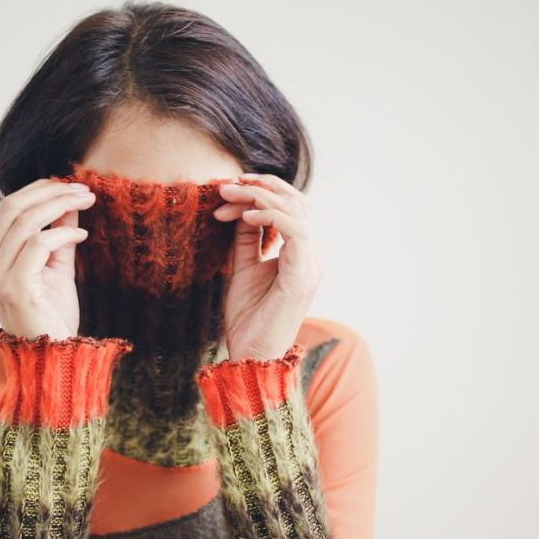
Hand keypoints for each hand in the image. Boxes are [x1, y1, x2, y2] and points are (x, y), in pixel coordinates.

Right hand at [0, 178, 95, 339]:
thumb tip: (70, 205)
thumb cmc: (54, 318)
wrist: (53, 359)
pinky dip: (61, 234)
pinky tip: (82, 235)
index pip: (10, 209)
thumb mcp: (58, 269)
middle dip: (51, 192)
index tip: (71, 185)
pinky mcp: (15, 288)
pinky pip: (36, 245)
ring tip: (87, 203)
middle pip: (13, 207)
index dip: (40, 190)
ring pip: (24, 222)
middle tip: (84, 189)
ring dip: (59, 206)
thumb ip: (60, 238)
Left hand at [212, 172, 322, 360]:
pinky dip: (270, 215)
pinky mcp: (303, 276)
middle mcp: (310, 256)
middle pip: (296, 201)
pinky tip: (246, 214)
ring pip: (296, 210)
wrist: (251, 355)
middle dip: (261, 186)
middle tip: (227, 184)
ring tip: (230, 194)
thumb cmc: (248, 318)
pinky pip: (295, 231)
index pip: (290, 207)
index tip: (228, 189)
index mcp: (299, 255)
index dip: (261, 190)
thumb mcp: (242, 267)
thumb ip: (247, 238)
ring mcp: (310, 265)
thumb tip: (243, 206)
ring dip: (260, 196)